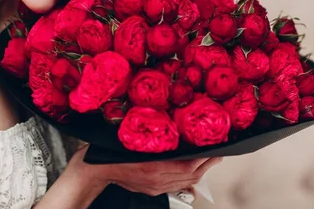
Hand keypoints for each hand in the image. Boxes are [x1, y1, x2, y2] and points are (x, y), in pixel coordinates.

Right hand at [69, 145, 221, 196]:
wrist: (95, 171)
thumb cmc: (109, 151)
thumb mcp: (130, 138)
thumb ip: (150, 134)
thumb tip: (168, 123)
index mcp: (152, 166)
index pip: (186, 166)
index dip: (202, 159)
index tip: (213, 149)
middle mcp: (155, 180)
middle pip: (189, 176)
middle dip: (206, 165)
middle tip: (219, 155)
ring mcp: (154, 187)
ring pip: (185, 183)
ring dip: (200, 173)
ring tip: (210, 162)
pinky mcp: (151, 190)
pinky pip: (175, 186)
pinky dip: (187, 179)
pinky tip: (193, 171)